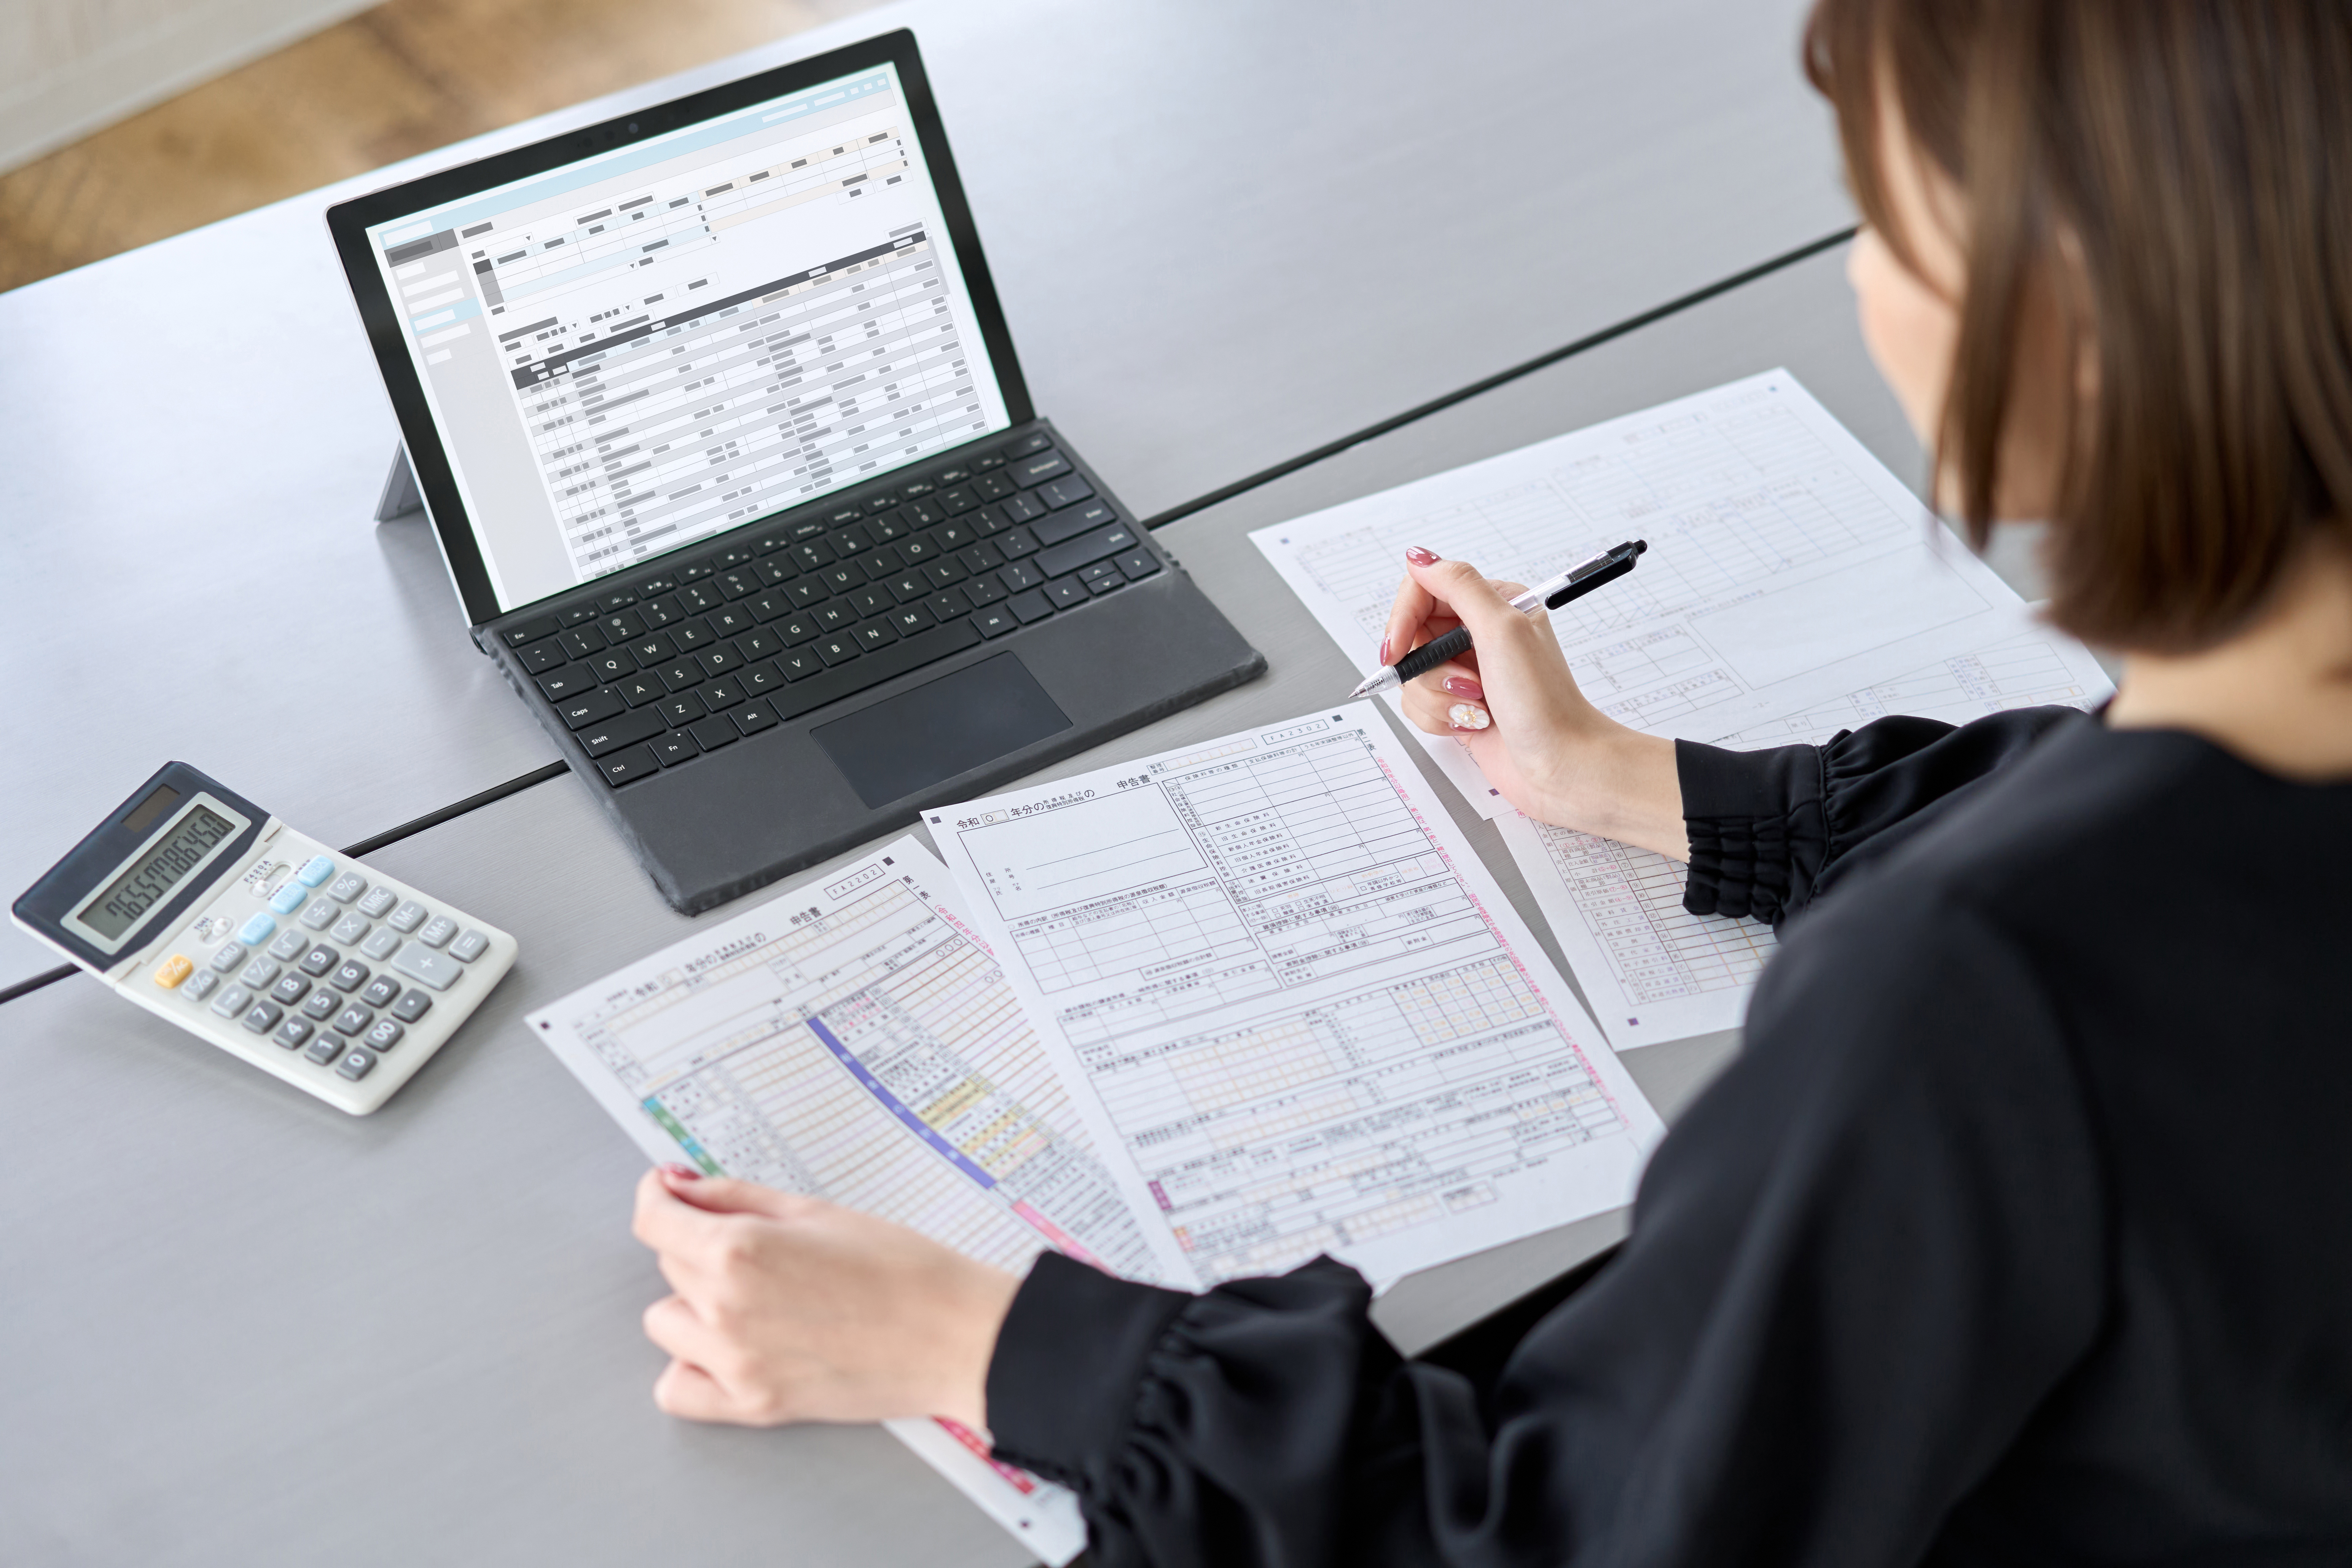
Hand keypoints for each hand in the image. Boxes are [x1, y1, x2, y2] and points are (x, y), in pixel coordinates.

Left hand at [631, 1165, 1021, 1428]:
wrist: (954, 1335)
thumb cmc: (900, 1267)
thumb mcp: (815, 1211)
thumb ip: (735, 1197)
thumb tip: (678, 1187)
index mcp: (740, 1250)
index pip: (654, 1219)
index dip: (658, 1196)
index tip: (667, 1192)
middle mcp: (725, 1307)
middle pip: (670, 1265)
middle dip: (702, 1247)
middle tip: (763, 1249)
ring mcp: (735, 1363)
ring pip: (667, 1323)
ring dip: (696, 1306)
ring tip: (756, 1300)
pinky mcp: (753, 1405)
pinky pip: (677, 1389)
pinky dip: (692, 1367)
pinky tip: (729, 1349)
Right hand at [1379, 547, 1688, 858]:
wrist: (1563, 764)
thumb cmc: (1545, 701)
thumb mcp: (1502, 629)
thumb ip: (1458, 585)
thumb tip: (1420, 558)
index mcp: (1493, 605)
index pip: (1424, 590)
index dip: (1404, 618)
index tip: (1399, 646)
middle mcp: (1479, 635)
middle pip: (1413, 637)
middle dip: (1429, 669)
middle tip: (1464, 683)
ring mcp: (1467, 672)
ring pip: (1413, 677)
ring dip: (1438, 699)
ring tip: (1476, 707)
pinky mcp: (1460, 705)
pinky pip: (1420, 706)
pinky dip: (1441, 719)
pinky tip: (1474, 723)